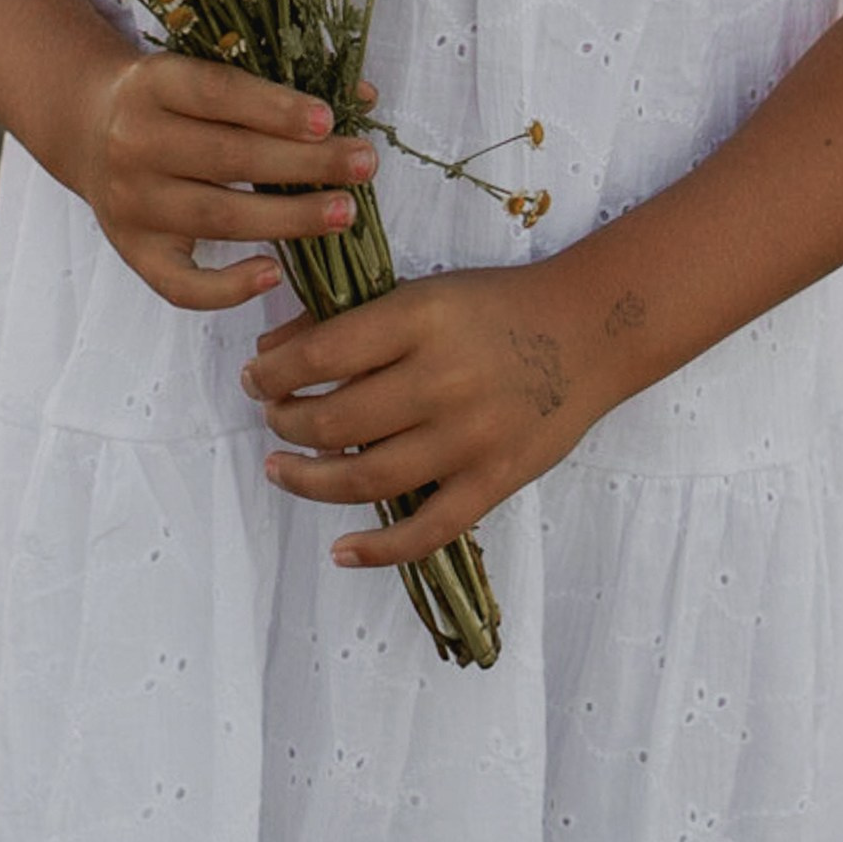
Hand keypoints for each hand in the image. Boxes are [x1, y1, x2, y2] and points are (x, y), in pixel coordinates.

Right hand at [69, 49, 380, 313]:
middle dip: (304, 162)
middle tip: (364, 164)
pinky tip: (274, 272)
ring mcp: (130, 202)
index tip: (329, 119)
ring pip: (217, 217)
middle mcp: (133, 142)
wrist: (88, 127)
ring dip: (288, 219)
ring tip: (345, 213)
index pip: (218, 93)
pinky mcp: (132, 250)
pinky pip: (179, 283)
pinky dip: (228, 287)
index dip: (274, 108)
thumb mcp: (204, 70)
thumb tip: (364, 97)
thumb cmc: (170, 98)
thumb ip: (277, 82)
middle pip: (227, 157)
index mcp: (153, 83)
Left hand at [239, 251, 609, 566]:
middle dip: (287, 423)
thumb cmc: (494, 305)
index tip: (254, 379)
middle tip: (271, 420)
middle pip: (337, 418)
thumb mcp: (420, 292)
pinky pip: (427, 529)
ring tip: (281, 470)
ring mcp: (470, 437)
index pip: (324, 354)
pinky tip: (342, 549)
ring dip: (311, 479)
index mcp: (420, 318)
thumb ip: (346, 322)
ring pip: (368, 476)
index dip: (274, 374)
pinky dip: (378, 548)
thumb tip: (270, 356)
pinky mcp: (495, 481)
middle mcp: (442, 379)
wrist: (588, 331)